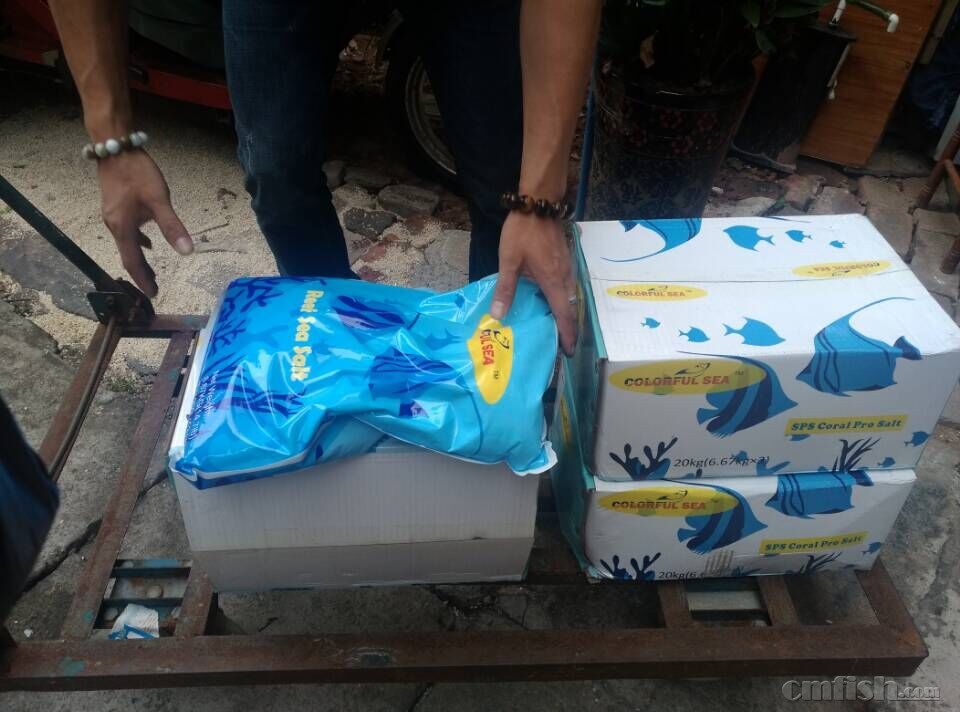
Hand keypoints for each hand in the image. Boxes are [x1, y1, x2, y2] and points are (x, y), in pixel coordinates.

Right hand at [97, 151, 192, 296]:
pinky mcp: (115, 207)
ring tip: (152, 271)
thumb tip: (187, 251)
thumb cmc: (138, 173)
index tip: (152, 294)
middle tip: (153, 288)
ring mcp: (112, 216)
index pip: (133, 262)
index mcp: (123, 228)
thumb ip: (172, 226)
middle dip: (141, 273)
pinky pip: (126, 232)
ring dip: (139, 259)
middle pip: (128, 256)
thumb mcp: (159, 200)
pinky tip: (147, 242)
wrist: (114, 148)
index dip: (143, 279)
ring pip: (127, 244)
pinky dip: (137, 242)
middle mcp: (114, 225)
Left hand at [491, 211, 576, 355]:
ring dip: (564, 313)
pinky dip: (561, 298)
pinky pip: (566, 285)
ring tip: (554, 327)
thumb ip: (506, 288)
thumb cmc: (522, 233)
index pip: (564, 314)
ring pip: (569, 296)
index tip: (568, 351)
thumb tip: (499, 315)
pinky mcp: (564, 260)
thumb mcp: (509, 261)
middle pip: (570, 308)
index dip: (567, 334)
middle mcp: (565, 277)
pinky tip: (549, 301)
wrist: (538, 204)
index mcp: (553, 281)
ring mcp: (567, 267)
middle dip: (566, 327)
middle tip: (559, 345)